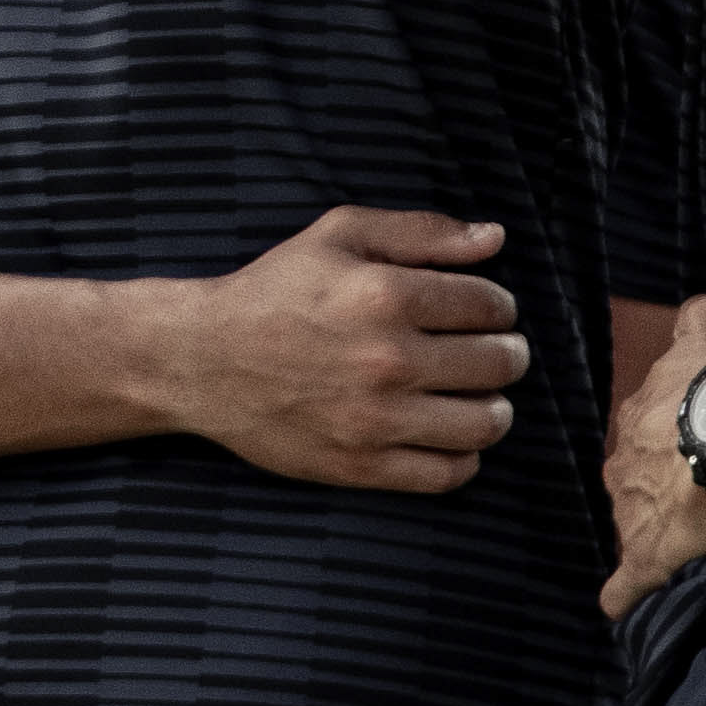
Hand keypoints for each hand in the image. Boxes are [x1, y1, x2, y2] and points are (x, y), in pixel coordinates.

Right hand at [153, 208, 525, 490]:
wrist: (200, 360)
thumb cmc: (275, 291)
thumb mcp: (341, 235)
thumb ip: (423, 232)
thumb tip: (495, 239)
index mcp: (386, 297)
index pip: (492, 306)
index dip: (499, 307)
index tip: (486, 313)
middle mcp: (386, 360)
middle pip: (498, 364)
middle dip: (505, 354)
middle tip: (492, 352)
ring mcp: (374, 420)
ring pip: (485, 424)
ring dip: (494, 407)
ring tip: (477, 395)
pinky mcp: (360, 466)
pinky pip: (448, 474)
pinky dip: (463, 456)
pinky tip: (447, 432)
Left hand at [601, 290, 705, 613]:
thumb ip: (696, 317)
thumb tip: (691, 317)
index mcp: (637, 416)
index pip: (647, 427)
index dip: (677, 433)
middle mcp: (623, 463)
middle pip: (636, 474)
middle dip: (661, 479)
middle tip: (705, 484)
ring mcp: (631, 512)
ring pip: (635, 519)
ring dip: (656, 524)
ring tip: (695, 531)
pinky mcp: (647, 555)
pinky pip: (624, 583)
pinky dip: (625, 593)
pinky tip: (626, 601)